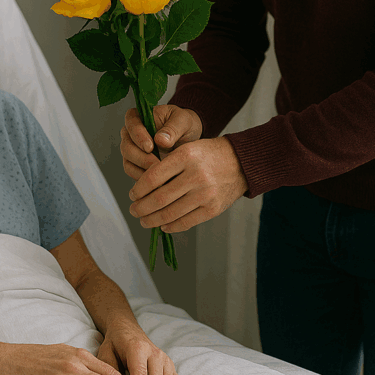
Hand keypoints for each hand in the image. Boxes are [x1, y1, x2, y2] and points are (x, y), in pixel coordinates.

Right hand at [121, 104, 202, 179]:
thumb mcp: (183, 121)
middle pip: (127, 146)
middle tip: (156, 164)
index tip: (150, 146)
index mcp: (138, 117)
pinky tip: (158, 182)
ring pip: (128, 162)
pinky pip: (134, 173)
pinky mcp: (136, 165)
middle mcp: (131, 134)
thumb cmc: (183, 124)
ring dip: (142, 170)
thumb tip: (160, 140)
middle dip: (141, 158)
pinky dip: (144, 179)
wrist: (188, 138)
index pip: (131, 123)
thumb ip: (172, 128)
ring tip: (160, 175)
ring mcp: (132, 150)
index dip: (138, 136)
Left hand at [128, 135, 247, 232]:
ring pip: (170, 213)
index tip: (132, 194)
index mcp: (185, 156)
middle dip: (141, 208)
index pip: (153, 177)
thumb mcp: (187, 148)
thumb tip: (142, 188)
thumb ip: (167, 165)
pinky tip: (163, 225)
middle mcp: (195, 175)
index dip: (138, 189)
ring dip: (152, 220)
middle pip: (159, 198)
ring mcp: (205, 194)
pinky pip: (186, 222)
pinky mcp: (213, 209)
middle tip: (133, 210)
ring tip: (144, 221)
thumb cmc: (209, 155)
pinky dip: (171, 226)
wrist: (241, 163)